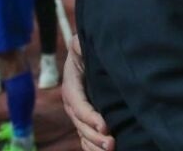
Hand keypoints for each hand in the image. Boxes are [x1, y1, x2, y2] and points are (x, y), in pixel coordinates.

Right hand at [62, 35, 113, 150]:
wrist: (90, 53)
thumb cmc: (89, 46)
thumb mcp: (82, 41)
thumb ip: (79, 43)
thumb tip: (78, 42)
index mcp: (71, 83)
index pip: (77, 103)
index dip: (89, 116)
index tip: (105, 125)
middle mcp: (72, 101)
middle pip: (80, 123)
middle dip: (94, 135)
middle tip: (111, 143)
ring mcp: (78, 113)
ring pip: (83, 134)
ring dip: (95, 144)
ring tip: (111, 148)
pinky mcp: (86, 120)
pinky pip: (86, 138)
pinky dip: (93, 147)